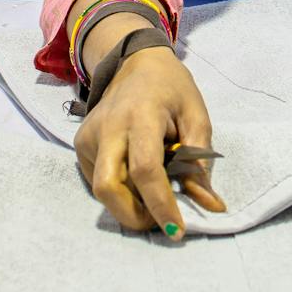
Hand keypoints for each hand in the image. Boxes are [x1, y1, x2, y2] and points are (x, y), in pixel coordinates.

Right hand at [73, 44, 223, 238]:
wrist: (135, 62)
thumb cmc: (171, 88)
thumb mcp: (196, 115)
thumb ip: (201, 161)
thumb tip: (210, 205)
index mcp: (141, 115)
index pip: (145, 169)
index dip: (161, 204)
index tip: (178, 230)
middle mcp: (109, 126)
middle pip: (109, 187)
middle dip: (133, 216)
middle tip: (160, 222)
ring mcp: (89, 135)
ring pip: (102, 189)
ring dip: (128, 205)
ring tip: (153, 197)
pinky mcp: (81, 144)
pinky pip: (98, 179)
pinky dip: (120, 190)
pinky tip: (137, 177)